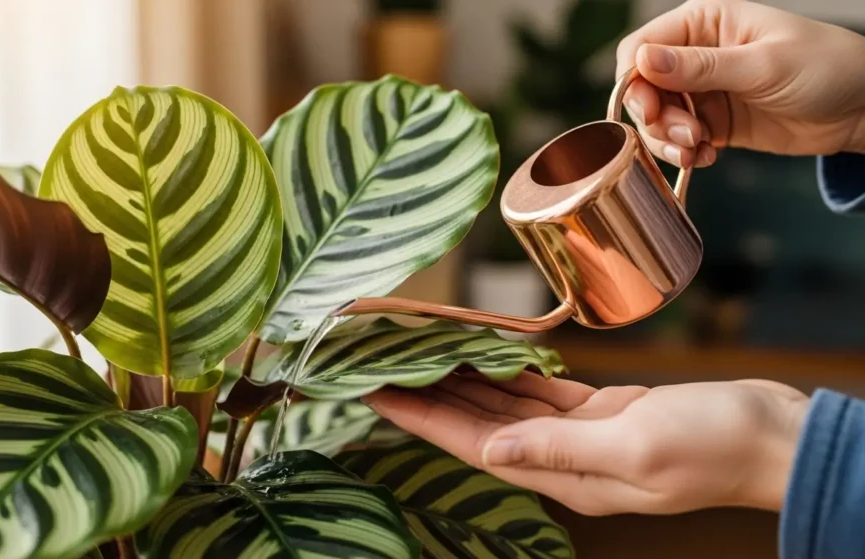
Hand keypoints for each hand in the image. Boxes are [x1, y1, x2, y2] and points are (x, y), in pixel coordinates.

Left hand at [361, 372, 808, 515]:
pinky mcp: (602, 413)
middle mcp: (564, 459)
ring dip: (461, 383)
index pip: (474, 445)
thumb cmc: (718, 445)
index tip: (375, 395)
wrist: (774, 435)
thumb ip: (562, 449)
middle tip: (380, 367)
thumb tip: (494, 446)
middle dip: (428, 398)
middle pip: (478, 425)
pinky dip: (509, 374)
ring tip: (418, 359)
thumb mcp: (638, 445)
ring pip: (504, 406)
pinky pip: (540, 393)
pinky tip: (484, 358)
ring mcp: (582, 436)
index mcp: (567, 475)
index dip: (422, 419)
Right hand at [615, 0, 864, 167]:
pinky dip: (685, 152)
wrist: (862, 109)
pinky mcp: (713, 121)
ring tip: (697, 150)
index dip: (635, 80)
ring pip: (657, 118)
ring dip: (668, 140)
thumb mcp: (762, 66)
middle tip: (684, 136)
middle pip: (643, 88)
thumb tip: (642, 60)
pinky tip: (707, 157)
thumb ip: (700, 66)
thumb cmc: (825, 67)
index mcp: (705, 22)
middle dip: (655, 118)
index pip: (642, 47)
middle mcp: (696, 54)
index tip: (649, 109)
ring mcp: (703, 89)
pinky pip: (679, 139)